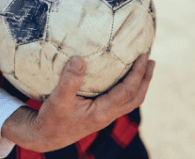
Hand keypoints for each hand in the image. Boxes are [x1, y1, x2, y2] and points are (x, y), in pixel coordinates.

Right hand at [1, 54, 154, 151]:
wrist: (43, 138)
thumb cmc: (50, 119)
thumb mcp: (57, 100)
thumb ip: (69, 80)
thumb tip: (79, 59)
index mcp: (103, 112)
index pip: (128, 91)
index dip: (139, 73)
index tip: (144, 56)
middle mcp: (108, 115)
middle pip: (136, 98)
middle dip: (146, 79)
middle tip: (151, 60)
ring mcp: (106, 115)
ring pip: (131, 100)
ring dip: (140, 83)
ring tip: (144, 66)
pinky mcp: (100, 113)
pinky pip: (121, 99)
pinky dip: (128, 86)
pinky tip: (124, 75)